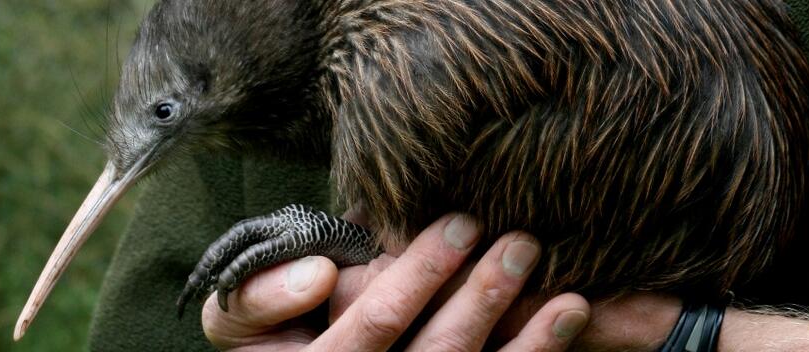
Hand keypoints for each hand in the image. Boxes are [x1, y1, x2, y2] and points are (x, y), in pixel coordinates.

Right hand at [201, 214, 590, 350]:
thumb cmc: (271, 333)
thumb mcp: (241, 317)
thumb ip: (261, 294)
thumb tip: (322, 273)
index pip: (373, 327)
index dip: (419, 278)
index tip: (461, 224)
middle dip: (483, 297)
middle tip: (522, 240)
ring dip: (522, 331)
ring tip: (558, 281)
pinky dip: (536, 351)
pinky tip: (567, 314)